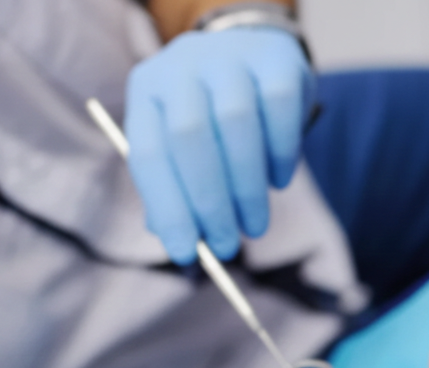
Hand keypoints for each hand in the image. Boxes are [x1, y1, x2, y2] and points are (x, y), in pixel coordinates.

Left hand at [125, 27, 312, 263]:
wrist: (253, 52)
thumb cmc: (212, 116)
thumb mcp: (183, 145)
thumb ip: (177, 188)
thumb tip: (183, 246)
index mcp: (147, 90)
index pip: (147, 153)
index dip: (167, 208)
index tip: (187, 254)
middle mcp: (181, 65)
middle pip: (190, 137)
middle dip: (210, 203)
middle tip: (226, 247)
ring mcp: (229, 56)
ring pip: (235, 124)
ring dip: (247, 188)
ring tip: (255, 225)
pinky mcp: (276, 57)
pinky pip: (279, 109)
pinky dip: (281, 156)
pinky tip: (279, 181)